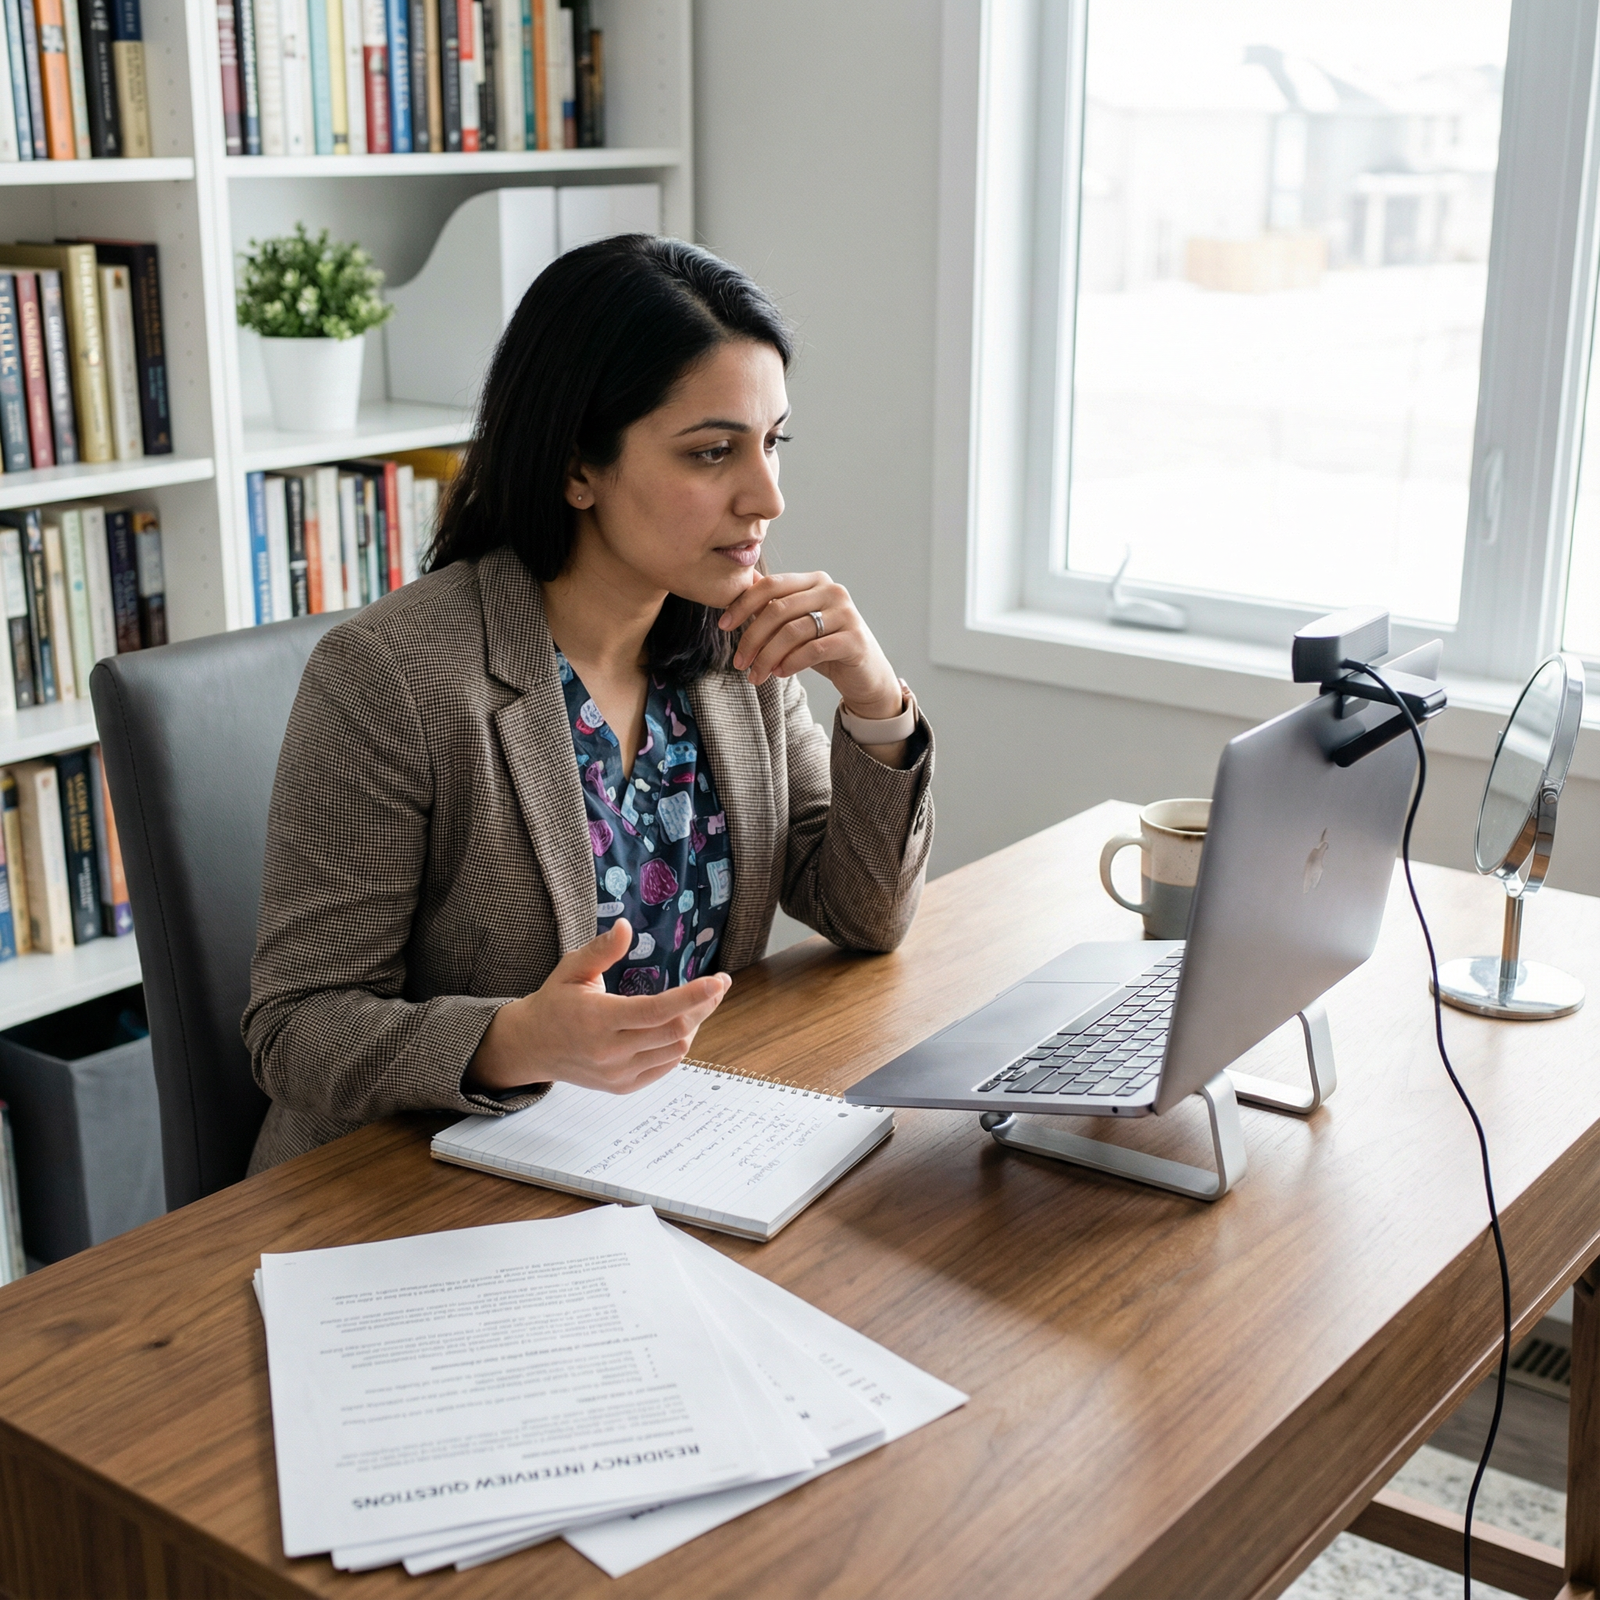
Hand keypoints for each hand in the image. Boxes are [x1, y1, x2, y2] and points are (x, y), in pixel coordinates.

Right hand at [466, 920, 731, 1094]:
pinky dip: (679, 1044)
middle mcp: (610, 1051)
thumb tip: (627, 927)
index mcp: (597, 1020)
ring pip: (675, 1050)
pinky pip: (665, 1066)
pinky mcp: (622, 1086)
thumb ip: (601, 950)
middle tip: (719, 985)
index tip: (718, 981)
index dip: (692, 996)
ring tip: (701, 1002)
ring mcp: (618, 1073)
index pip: (656, 1010)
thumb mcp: (571, 969)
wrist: (531, 1046)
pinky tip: (680, 1024)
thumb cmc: (554, 1002)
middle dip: (704, 1006)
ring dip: (694, 1025)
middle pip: (675, 1031)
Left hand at [719, 571, 902, 719]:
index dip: (743, 604)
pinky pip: (813, 650)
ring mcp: (846, 613)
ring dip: (768, 656)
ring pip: (793, 631)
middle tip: (739, 663)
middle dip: (752, 638)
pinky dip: (791, 663)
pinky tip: (780, 673)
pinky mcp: (855, 639)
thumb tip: (743, 582)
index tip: (723, 626)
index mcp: (815, 581)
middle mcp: (832, 591)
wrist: (864, 675)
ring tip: (757, 675)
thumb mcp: (796, 624)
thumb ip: (773, 604)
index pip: (771, 585)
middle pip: (779, 609)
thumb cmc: (825, 647)